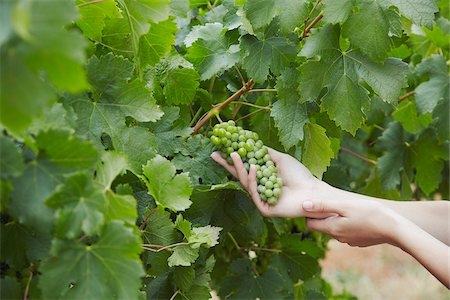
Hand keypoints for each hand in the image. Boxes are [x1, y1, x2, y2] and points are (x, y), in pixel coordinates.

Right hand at [211, 147, 330, 217]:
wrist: (312, 191)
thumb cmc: (300, 175)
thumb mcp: (281, 159)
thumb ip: (266, 153)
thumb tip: (252, 143)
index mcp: (262, 179)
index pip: (244, 169)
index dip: (232, 161)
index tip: (220, 151)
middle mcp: (259, 189)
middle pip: (240, 177)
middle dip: (228, 165)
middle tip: (216, 154)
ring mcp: (261, 200)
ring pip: (246, 183)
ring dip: (239, 168)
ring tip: (234, 155)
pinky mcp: (265, 208)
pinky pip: (254, 194)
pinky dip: (253, 180)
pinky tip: (253, 167)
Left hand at [302, 196, 401, 246]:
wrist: (395, 228)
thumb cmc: (370, 213)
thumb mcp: (345, 205)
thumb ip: (323, 206)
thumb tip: (303, 205)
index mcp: (333, 229)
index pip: (311, 225)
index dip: (310, 214)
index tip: (316, 203)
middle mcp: (339, 238)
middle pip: (323, 226)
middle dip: (323, 216)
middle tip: (330, 202)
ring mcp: (350, 241)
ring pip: (336, 229)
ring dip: (336, 219)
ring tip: (345, 207)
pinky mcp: (360, 241)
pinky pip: (347, 232)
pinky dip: (348, 224)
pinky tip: (357, 216)